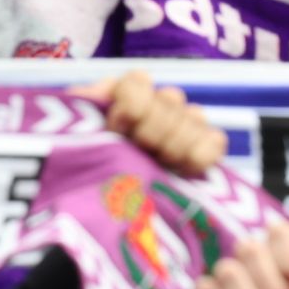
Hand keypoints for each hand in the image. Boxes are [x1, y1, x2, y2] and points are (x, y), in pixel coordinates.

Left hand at [71, 70, 224, 175]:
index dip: (131, 108)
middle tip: (137, 152)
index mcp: (124, 92)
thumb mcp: (73, 132)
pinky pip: (216, 140)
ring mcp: (183, 125)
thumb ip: (84, 103)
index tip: (117, 130)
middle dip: (151, 132)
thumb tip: (103, 87)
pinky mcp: (204, 151)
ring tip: (156, 164)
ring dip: (175, 144)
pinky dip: (201, 155)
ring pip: (195, 115)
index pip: (141, 81)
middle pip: (171, 98)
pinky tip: (182, 169)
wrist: (99, 206)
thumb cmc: (81, 162)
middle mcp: (155, 103)